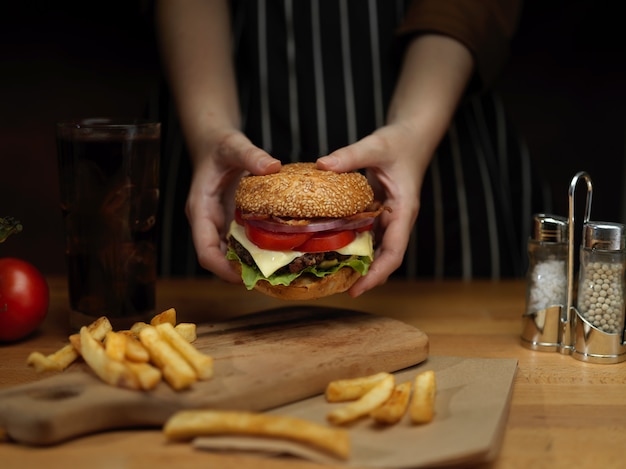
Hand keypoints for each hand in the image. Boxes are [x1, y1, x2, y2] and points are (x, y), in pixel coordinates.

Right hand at [185, 128, 280, 281]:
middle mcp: (209, 222)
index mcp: (200, 210)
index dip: (222, 269)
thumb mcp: (233, 145)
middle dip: (242, 272)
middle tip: (272, 279)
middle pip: (220, 259)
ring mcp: (220, 224)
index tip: (245, 278)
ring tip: (280, 271)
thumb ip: (250, 155)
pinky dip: (258, 250)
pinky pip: (242, 242)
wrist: (215, 144)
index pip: (205, 251)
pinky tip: (281, 252)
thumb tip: (273, 167)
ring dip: (252, 264)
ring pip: (232, 253)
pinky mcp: (232, 222)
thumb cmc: (219, 146)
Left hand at [317, 122, 429, 296]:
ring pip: (375, 248)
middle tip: (336, 288)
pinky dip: (352, 242)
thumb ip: (351, 155)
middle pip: (384, 258)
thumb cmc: (400, 141)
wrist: (412, 136)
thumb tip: (322, 165)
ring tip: (331, 275)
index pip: (394, 252)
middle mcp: (397, 219)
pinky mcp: (379, 212)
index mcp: (404, 210)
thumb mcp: (376, 145)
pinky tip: (331, 247)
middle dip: (365, 276)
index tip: (357, 289)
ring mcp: (388, 217)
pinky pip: (367, 233)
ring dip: (358, 263)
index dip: (377, 274)